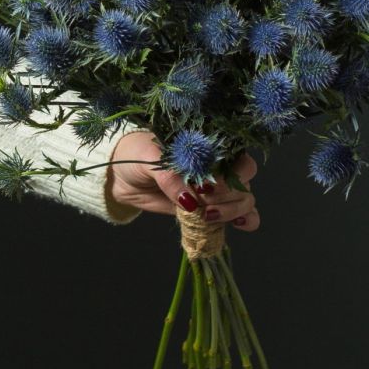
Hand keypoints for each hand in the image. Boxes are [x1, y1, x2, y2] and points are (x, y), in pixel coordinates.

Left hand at [105, 130, 259, 231]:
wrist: (121, 175)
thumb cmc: (138, 154)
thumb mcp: (150, 158)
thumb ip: (170, 177)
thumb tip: (191, 201)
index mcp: (208, 144)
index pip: (236, 155)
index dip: (229, 174)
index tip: (206, 186)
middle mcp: (218, 165)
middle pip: (244, 179)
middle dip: (228, 195)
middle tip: (203, 202)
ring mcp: (217, 188)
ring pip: (244, 199)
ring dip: (233, 211)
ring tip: (208, 216)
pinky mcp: (211, 208)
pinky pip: (241, 214)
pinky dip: (247, 220)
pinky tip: (240, 225)